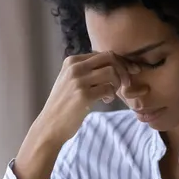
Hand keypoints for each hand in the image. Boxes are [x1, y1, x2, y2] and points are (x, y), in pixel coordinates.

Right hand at [13, 52, 139, 178]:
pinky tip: (105, 100)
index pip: (104, 53)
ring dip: (117, 83)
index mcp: (72, 61)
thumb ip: (87, 69)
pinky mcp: (83, 95)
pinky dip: (111, 94)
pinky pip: (108, 88)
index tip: (129, 72)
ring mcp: (78, 81)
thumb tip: (114, 63)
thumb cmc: (64, 104)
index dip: (120, 62)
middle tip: (126, 83)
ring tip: (110, 93)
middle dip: (123, 69)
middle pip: (110, 58)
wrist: (50, 125)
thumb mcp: (70, 80)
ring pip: (112, 72)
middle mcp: (74, 67)